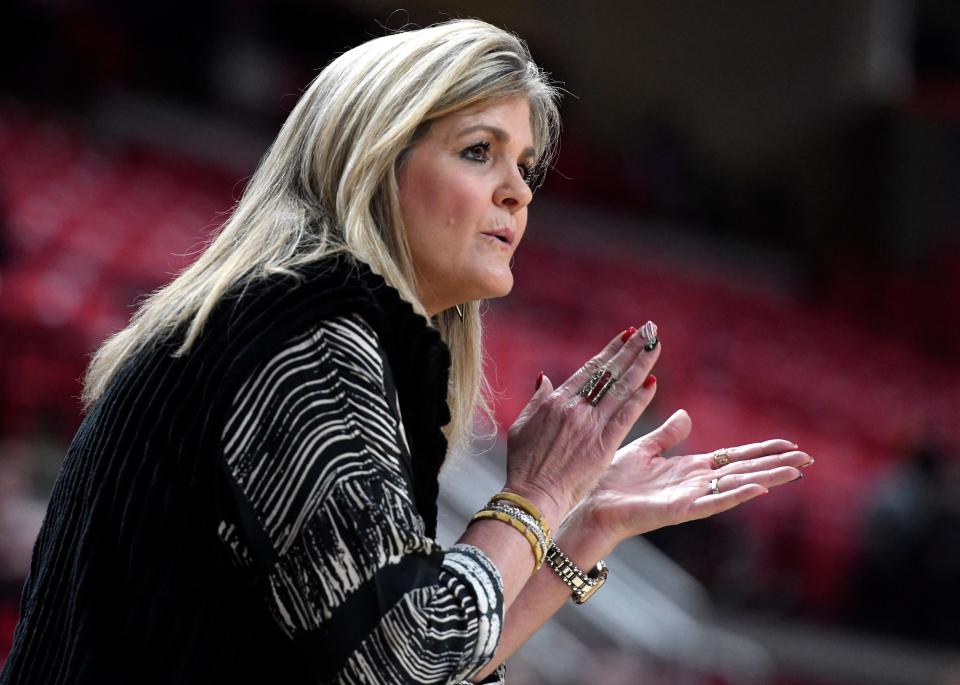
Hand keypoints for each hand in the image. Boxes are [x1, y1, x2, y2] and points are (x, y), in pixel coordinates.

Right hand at [504, 325, 660, 527]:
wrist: (533, 494)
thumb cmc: (524, 464)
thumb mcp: (522, 425)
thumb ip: (537, 399)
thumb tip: (545, 378)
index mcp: (556, 400)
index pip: (591, 369)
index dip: (611, 350)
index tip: (626, 335)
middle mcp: (576, 407)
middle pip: (610, 372)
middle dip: (631, 349)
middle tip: (649, 330)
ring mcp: (590, 425)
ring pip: (621, 388)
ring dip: (640, 365)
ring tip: (655, 345)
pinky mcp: (603, 444)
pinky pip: (626, 416)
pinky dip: (640, 398)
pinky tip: (653, 382)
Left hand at [582, 409, 812, 542]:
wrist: (592, 503)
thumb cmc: (614, 480)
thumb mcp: (645, 449)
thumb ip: (668, 435)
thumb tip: (687, 414)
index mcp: (689, 468)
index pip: (734, 456)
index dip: (761, 450)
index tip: (789, 444)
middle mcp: (696, 483)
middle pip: (744, 470)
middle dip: (776, 464)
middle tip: (809, 459)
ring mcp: (691, 498)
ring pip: (737, 485)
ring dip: (767, 478)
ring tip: (796, 472)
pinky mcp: (679, 511)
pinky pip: (713, 502)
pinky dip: (737, 494)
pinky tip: (759, 488)